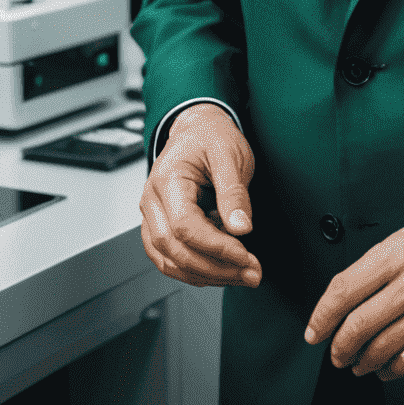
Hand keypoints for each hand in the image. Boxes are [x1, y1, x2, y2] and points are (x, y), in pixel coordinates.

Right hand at [138, 104, 260, 287]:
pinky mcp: (159, 227)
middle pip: (175, 250)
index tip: (245, 255)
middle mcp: (152, 200)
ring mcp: (152, 216)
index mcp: (167, 179)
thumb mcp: (230, 155)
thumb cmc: (210, 137)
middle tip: (251, 273)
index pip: (185, 226)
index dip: (216, 247)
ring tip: (241, 274)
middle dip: (216, 268)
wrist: (196, 129)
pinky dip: (195, 271)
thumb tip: (241, 228)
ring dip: (207, 275)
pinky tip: (222, 269)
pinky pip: (170, 259)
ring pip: (170, 262)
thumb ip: (234, 192)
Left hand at [306, 210, 403, 382]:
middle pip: (358, 327)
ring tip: (361, 362)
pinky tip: (394, 364)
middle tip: (337, 353)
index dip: (322, 315)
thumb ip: (386, 258)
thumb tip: (353, 290)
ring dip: (365, 363)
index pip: (345, 289)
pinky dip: (398, 369)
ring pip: (383, 352)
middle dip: (340, 347)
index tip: (314, 331)